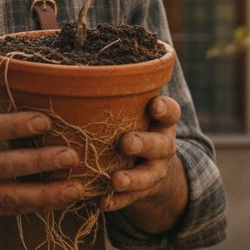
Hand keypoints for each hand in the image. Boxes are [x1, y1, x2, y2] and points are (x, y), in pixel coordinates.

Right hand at [0, 84, 84, 222]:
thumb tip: (16, 75)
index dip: (17, 125)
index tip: (46, 119)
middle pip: (4, 164)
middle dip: (40, 161)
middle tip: (72, 154)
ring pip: (11, 195)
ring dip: (47, 193)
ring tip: (76, 188)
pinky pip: (12, 210)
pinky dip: (39, 205)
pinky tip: (63, 200)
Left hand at [102, 96, 183, 221]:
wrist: (147, 166)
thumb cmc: (129, 123)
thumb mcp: (130, 106)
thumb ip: (115, 88)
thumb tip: (79, 46)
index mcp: (160, 120)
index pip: (171, 112)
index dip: (165, 109)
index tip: (154, 104)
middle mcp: (162, 144)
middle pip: (160, 144)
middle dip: (144, 143)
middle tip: (126, 142)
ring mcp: (154, 170)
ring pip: (148, 175)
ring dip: (131, 178)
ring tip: (115, 179)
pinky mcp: (141, 192)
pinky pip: (130, 199)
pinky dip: (117, 201)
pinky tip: (103, 202)